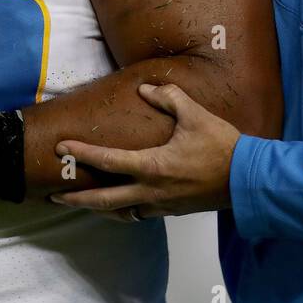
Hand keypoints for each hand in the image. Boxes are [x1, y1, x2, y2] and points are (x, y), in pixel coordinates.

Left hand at [50, 83, 240, 220]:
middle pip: (103, 201)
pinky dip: (123, 211)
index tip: (60, 147)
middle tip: (54, 195)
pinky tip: (120, 205)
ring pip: (121, 212)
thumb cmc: (222, 147)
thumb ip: (168, 98)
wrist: (249, 180)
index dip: (81, 153)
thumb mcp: (195, 115)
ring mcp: (161, 205)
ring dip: (99, 208)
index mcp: (152, 166)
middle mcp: (151, 191)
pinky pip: (140, 214)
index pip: (107, 161)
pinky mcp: (172, 211)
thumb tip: (145, 88)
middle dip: (76, 199)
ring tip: (82, 202)